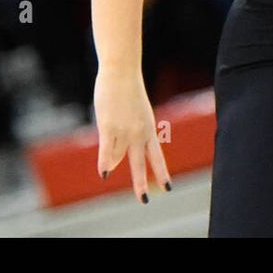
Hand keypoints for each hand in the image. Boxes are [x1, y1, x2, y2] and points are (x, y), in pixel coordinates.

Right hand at [94, 68, 171, 203]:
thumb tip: (114, 162)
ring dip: (111, 159)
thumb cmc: (126, 90)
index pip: (157, 156)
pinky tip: (104, 173)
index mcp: (149, 128)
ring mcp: (124, 131)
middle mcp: (139, 133)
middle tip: (145, 200)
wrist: (121, 72)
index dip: (161, 172)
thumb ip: (130, 135)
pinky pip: (107, 151)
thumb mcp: (136, 113)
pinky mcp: (109, 128)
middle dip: (141, 183)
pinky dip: (105, 163)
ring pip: (117, 157)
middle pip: (140, 163)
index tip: (168, 188)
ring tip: (109, 147)